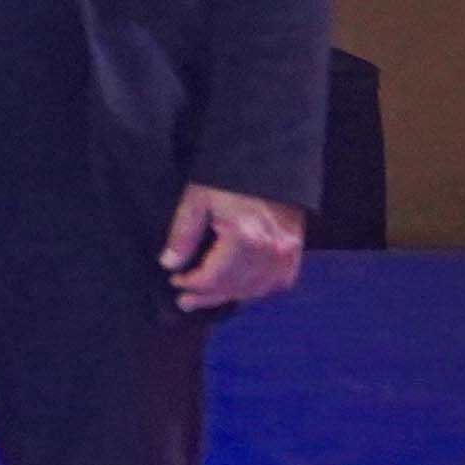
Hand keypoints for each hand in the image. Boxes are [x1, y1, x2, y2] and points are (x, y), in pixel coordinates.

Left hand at [163, 182, 305, 313]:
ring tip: (208, 298)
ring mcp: (287, 253)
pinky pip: (278, 282)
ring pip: (257, 289)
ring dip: (231, 296)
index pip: (215, 277)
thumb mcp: (197, 199)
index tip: (175, 281)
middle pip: (236, 287)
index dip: (193, 284)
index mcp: (245, 237)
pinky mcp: (295, 250)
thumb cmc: (228, 177)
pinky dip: (258, 290)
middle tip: (185, 302)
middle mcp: (270, 250)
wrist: (268, 162)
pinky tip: (240, 291)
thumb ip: (183, 234)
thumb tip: (169, 263)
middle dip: (208, 296)